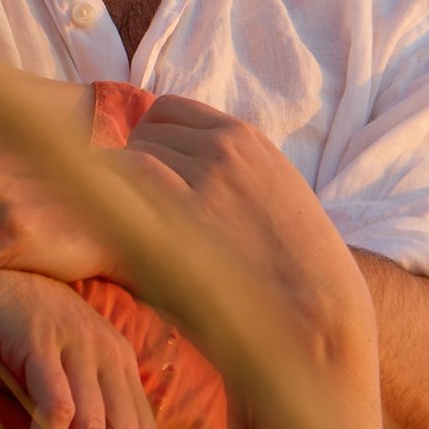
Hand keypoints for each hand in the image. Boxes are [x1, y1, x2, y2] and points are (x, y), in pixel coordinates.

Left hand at [126, 98, 373, 362]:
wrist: (317, 317)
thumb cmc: (297, 268)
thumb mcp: (275, 192)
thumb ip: (233, 169)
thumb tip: (178, 167)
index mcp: (246, 140)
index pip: (168, 111)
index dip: (150, 140)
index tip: (149, 174)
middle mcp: (221, 151)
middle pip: (144, 134)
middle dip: (134, 166)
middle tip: (138, 210)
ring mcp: (200, 184)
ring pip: (130, 159)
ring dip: (121, 189)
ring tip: (130, 227)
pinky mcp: (178, 225)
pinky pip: (121, 189)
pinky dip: (112, 205)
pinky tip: (119, 235)